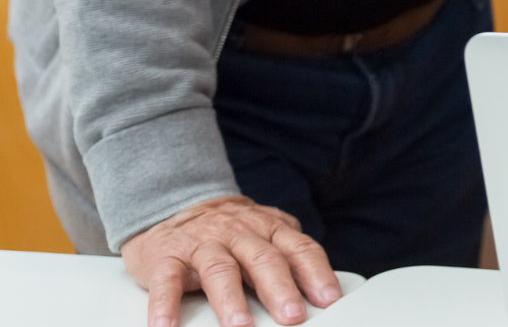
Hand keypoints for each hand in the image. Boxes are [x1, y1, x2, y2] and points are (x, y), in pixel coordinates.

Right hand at [121, 195, 341, 326]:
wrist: (179, 205)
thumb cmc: (231, 231)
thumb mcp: (265, 235)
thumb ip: (289, 257)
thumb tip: (319, 293)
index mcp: (269, 230)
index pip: (299, 249)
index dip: (316, 273)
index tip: (328, 299)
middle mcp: (239, 234)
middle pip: (263, 259)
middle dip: (280, 288)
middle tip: (292, 316)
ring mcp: (202, 244)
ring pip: (219, 269)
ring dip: (231, 300)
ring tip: (240, 326)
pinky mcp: (167, 256)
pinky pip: (167, 281)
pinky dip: (166, 305)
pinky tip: (166, 326)